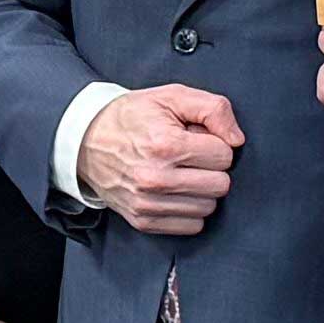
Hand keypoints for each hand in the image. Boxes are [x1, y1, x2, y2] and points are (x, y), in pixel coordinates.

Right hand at [79, 86, 242, 238]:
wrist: (87, 141)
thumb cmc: (133, 117)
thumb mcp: (172, 96)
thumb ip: (213, 109)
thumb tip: (237, 140)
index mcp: (166, 145)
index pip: (224, 155)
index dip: (214, 143)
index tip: (196, 138)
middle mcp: (156, 178)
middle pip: (220, 185)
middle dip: (211, 168)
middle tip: (190, 157)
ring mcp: (148, 203)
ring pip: (209, 207)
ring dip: (201, 190)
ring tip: (180, 172)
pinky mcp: (143, 221)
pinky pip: (192, 226)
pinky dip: (189, 210)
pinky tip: (175, 192)